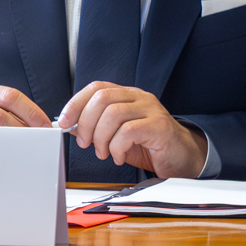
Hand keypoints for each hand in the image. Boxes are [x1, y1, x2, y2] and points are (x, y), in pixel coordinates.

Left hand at [56, 83, 207, 177]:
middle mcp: (140, 98)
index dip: (76, 103)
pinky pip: (128, 132)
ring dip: (101, 138)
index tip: (64, 122)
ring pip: (113, 114)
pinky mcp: (160, 126)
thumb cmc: (149, 146)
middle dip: (86, 123)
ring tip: (104, 152)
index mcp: (128, 96)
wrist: (181, 158)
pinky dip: (116, 148)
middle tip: (85, 143)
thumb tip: (69, 125)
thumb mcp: (116, 135)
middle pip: (103, 98)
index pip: (97, 87)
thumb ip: (94, 127)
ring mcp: (151, 110)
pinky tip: (119, 156)